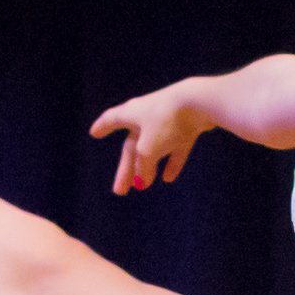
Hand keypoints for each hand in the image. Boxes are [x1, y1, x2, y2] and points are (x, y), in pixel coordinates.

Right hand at [90, 81, 215, 194]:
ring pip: (153, 148)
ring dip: (147, 167)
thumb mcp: (148, 149)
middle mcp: (146, 114)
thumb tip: (143, 181)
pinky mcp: (186, 125)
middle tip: (120, 191)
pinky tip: (168, 178)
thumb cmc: (166, 121)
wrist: (200, 102)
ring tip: (143, 187)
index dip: (102, 127)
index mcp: (131, 113)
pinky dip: (171, 162)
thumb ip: (142, 166)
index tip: (94, 133)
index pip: (111, 119)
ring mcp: (168, 119)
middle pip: (132, 146)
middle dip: (126, 169)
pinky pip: (175, 147)